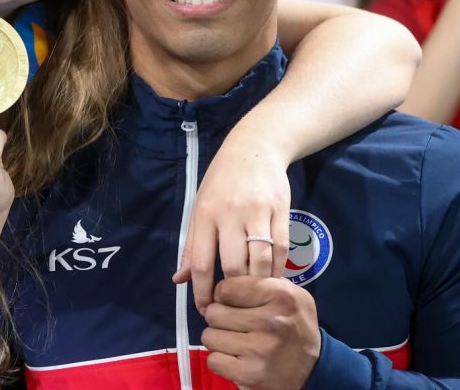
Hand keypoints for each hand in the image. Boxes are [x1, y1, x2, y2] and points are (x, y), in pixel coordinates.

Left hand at [172, 140, 290, 314]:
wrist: (253, 149)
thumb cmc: (220, 183)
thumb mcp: (199, 208)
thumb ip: (192, 246)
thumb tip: (179, 280)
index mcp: (205, 215)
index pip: (202, 263)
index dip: (203, 292)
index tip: (205, 310)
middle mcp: (230, 214)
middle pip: (234, 266)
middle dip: (234, 293)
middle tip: (234, 307)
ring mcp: (257, 212)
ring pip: (261, 260)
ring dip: (259, 285)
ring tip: (255, 297)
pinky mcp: (280, 211)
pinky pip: (280, 248)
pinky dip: (277, 269)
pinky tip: (272, 279)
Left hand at [201, 276, 319, 389]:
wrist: (314, 368)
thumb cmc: (295, 324)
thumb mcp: (290, 293)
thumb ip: (260, 280)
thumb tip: (224, 277)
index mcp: (280, 295)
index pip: (225, 288)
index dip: (223, 295)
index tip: (231, 302)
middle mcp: (270, 321)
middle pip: (213, 312)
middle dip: (218, 317)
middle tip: (233, 323)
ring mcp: (259, 350)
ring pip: (209, 337)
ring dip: (218, 339)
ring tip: (234, 340)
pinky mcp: (249, 375)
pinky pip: (213, 361)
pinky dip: (221, 360)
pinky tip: (236, 357)